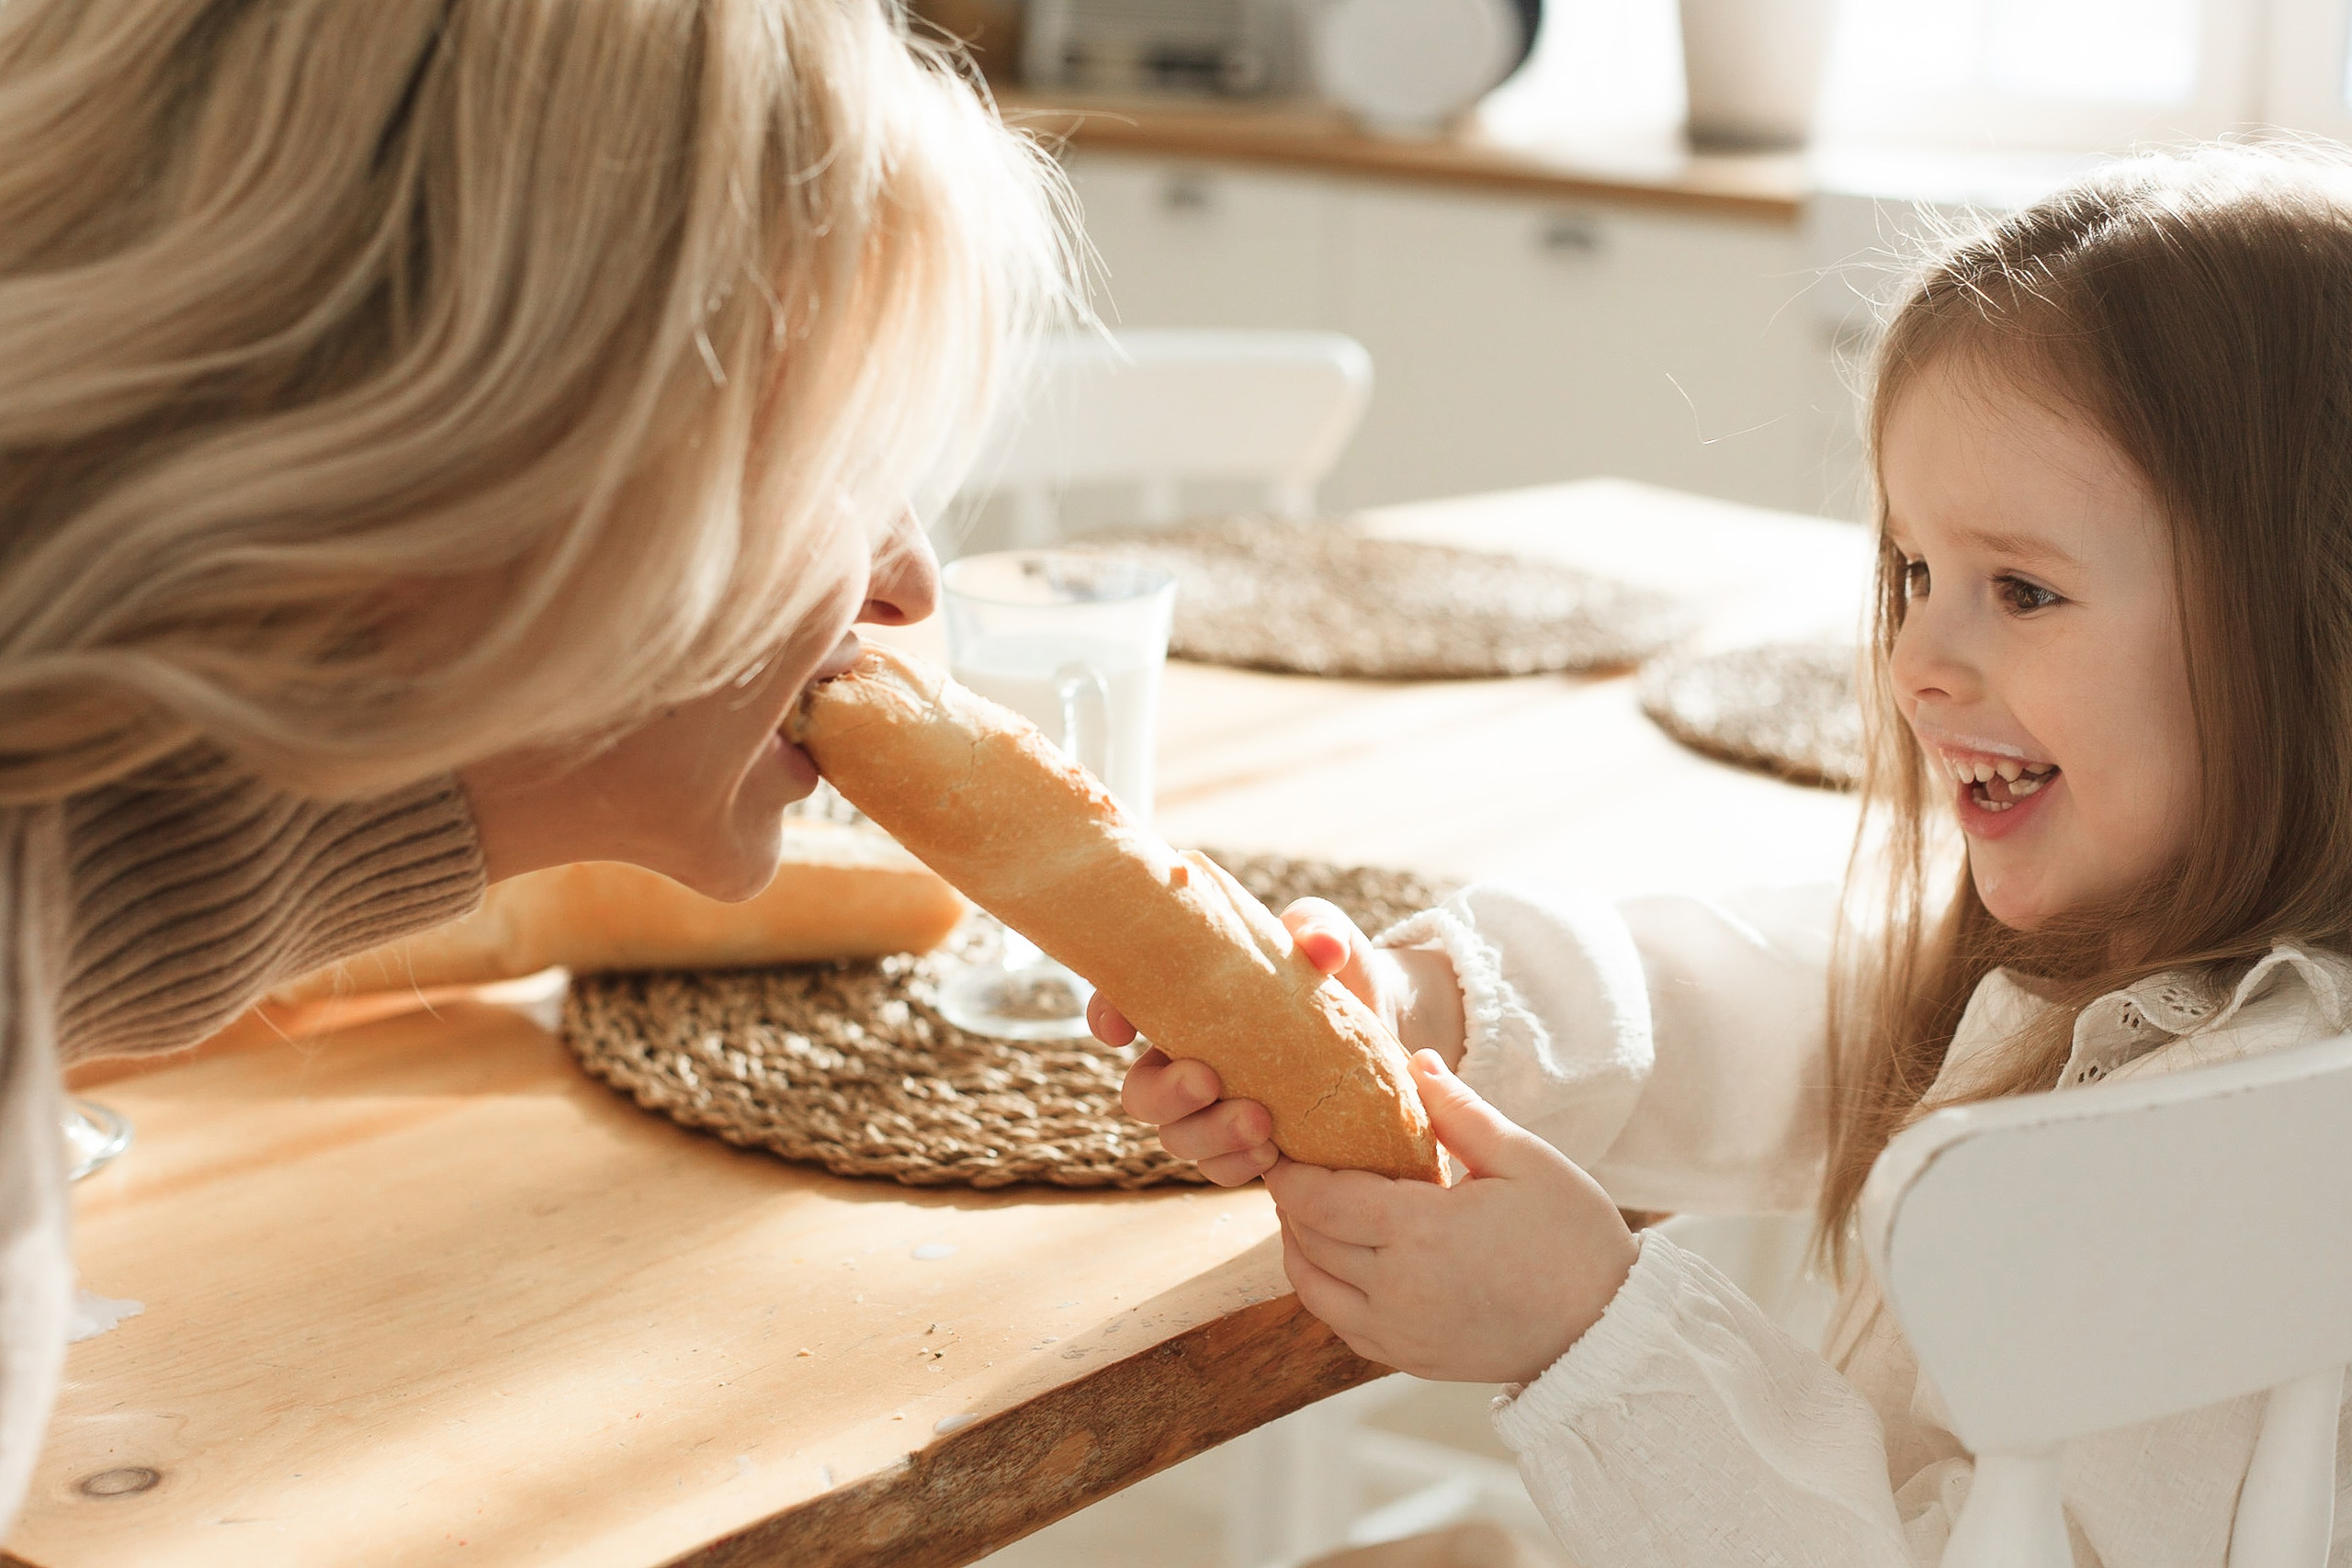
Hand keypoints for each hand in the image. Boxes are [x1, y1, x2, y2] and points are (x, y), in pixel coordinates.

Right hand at [1094, 899, 1462, 1185]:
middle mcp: (1187, 1056)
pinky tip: (1275, 1155)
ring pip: (1177, 1138)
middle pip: (1140, 1092)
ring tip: (1262, 1128)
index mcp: (1186, 999)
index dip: (1105, 1015)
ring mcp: (1214, 1107)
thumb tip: (1321, 946)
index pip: (1122, 1001)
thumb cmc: (1340, 971)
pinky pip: (1220, 1168)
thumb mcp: (1329, 940)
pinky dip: (1238, 1165)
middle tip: (1209, 1082)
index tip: (1119, 1031)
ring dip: (1209, 1136)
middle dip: (1165, 1095)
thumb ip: (1318, 931)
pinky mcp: (1247, 1144)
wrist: (1387, 1026)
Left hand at [1267, 1051, 1636, 1384]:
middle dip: (1289, 1202)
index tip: (1277, 1145)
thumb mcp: (1523, 1159)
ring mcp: (1401, 1333)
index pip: (1321, 1200)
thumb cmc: (1573, 1236)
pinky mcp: (1411, 1360)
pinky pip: (1342, 1324)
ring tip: (1303, 1210)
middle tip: (1287, 1166)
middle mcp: (1397, 1290)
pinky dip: (1323, 1289)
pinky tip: (1335, 1260)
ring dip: (1297, 1247)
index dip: (1290, 1173)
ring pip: (1314, 1289)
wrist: (1606, 1328)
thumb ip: (1460, 1112)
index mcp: (1420, 1233)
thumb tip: (1415, 1062)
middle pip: (1309, 1241)